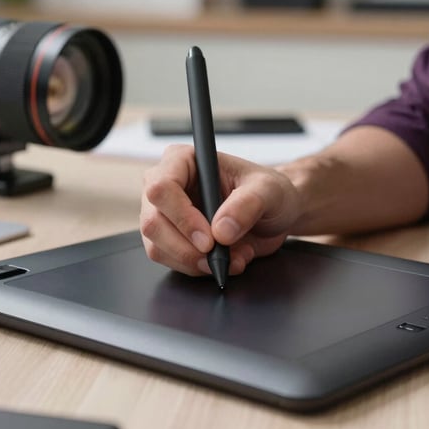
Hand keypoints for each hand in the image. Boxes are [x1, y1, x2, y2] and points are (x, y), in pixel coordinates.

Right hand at [140, 144, 301, 276]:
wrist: (275, 215)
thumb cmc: (269, 191)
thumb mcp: (269, 191)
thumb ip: (247, 205)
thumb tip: (221, 230)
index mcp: (184, 160)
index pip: (161, 187)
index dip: (182, 217)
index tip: (210, 239)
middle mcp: (167, 185)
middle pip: (153, 222)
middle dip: (186, 247)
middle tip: (218, 255)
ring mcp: (165, 214)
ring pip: (157, 247)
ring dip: (194, 261)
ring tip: (230, 258)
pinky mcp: (170, 239)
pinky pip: (170, 261)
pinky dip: (198, 268)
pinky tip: (224, 261)